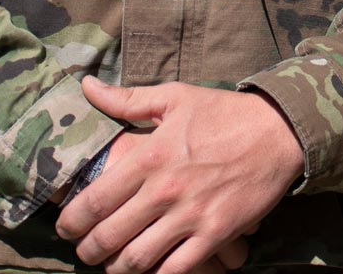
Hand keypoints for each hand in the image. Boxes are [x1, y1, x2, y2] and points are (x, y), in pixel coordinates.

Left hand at [54, 79, 303, 273]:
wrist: (278, 131)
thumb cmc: (224, 113)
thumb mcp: (174, 97)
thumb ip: (126, 99)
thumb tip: (85, 87)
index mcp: (150, 156)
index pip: (95, 200)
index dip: (71, 222)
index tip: (64, 228)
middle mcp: (165, 190)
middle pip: (110, 237)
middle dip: (89, 252)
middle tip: (85, 253)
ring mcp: (191, 215)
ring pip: (138, 259)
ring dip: (117, 269)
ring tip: (113, 266)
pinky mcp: (216, 234)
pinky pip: (176, 269)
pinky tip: (151, 272)